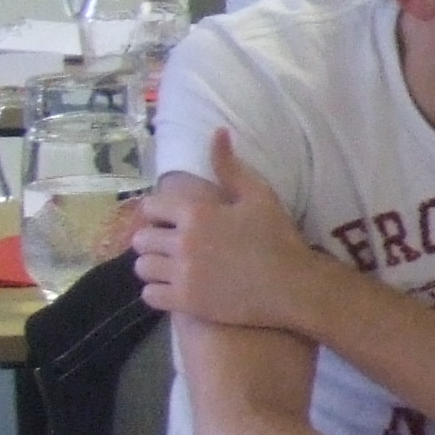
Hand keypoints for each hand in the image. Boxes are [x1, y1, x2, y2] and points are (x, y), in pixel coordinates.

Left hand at [134, 133, 322, 329]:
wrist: (293, 286)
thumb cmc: (278, 238)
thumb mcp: (260, 195)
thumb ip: (230, 166)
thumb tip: (217, 131)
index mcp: (196, 213)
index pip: (150, 207)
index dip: (157, 213)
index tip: (168, 219)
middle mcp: (182, 242)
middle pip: (141, 240)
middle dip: (151, 240)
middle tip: (168, 245)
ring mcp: (182, 274)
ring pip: (142, 268)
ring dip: (152, 265)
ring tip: (167, 267)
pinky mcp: (186, 302)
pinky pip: (150, 296)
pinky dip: (156, 291)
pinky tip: (172, 288)